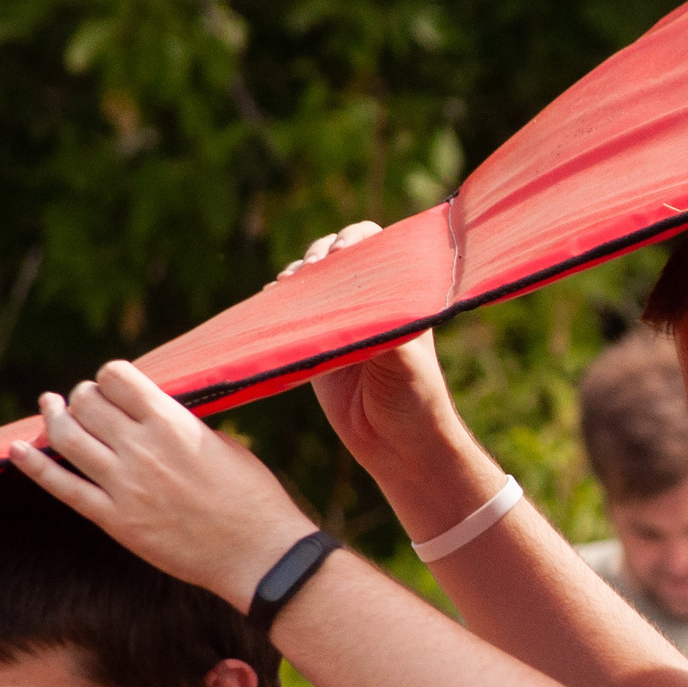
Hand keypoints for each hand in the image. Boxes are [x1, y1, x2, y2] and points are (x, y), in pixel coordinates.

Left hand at [11, 362, 314, 601]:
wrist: (257, 553)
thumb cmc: (251, 495)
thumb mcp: (219, 441)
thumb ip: (176, 424)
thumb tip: (144, 414)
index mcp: (172, 422)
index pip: (116, 376)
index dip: (108, 376)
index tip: (112, 386)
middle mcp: (141, 448)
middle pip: (86, 403)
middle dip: (82, 396)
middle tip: (86, 402)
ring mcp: (123, 486)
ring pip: (67, 437)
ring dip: (54, 418)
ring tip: (51, 409)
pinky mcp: (114, 520)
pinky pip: (61, 486)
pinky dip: (33, 465)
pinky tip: (16, 449)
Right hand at [287, 225, 504, 533]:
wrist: (397, 445)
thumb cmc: (415, 396)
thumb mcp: (402, 354)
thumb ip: (379, 321)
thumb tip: (350, 294)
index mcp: (399, 295)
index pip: (374, 247)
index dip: (354, 241)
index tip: (338, 253)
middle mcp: (370, 302)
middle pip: (337, 258)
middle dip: (319, 255)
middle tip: (310, 270)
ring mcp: (342, 322)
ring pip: (313, 284)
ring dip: (298, 277)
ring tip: (288, 283)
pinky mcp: (319, 345)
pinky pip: (295, 315)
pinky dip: (281, 303)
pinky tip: (272, 298)